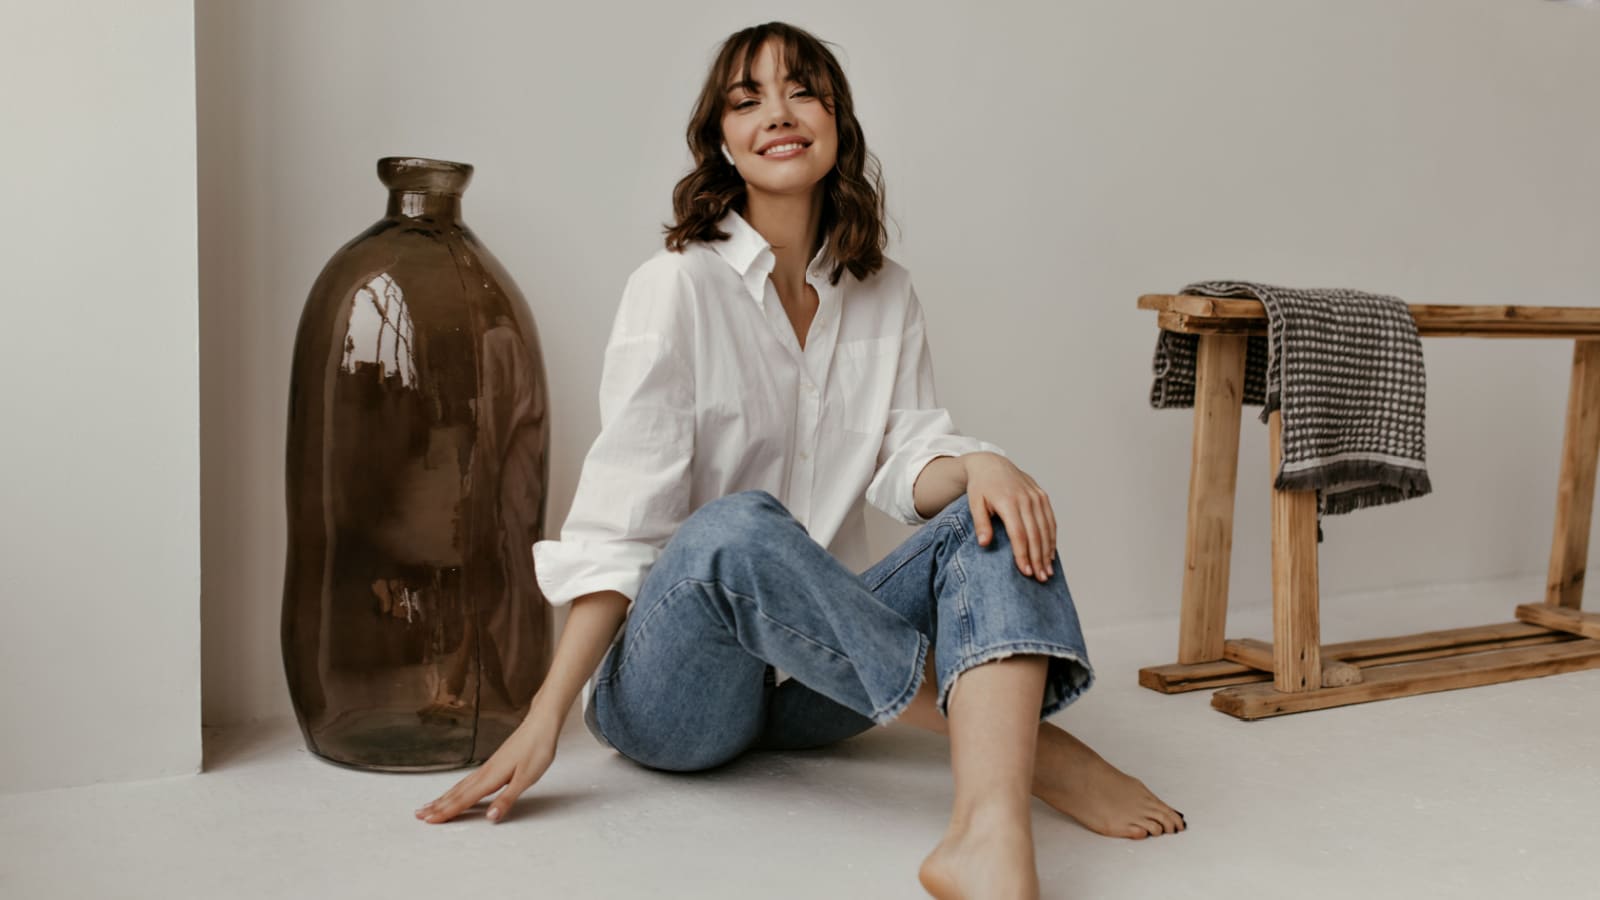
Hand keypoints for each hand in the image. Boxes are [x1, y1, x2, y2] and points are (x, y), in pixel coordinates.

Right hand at [414, 709, 560, 824]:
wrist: (541, 724)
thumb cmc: (537, 749)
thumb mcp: (526, 778)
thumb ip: (507, 799)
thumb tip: (490, 818)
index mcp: (491, 777)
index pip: (464, 799)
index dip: (447, 811)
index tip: (430, 820)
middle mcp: (485, 772)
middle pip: (457, 793)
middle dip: (438, 805)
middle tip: (418, 815)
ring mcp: (487, 767)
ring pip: (460, 786)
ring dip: (443, 797)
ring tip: (428, 805)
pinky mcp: (493, 764)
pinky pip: (468, 780)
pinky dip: (456, 788)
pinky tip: (454, 791)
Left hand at [962, 452, 1056, 582]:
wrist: (992, 464)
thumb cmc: (980, 487)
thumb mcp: (974, 503)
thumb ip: (980, 523)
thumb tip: (984, 544)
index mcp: (1008, 501)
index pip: (1018, 534)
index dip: (1023, 554)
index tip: (1025, 572)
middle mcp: (1025, 499)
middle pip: (1035, 534)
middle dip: (1038, 558)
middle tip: (1040, 578)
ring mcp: (1036, 497)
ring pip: (1046, 529)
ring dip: (1047, 552)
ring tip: (1047, 572)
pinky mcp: (1042, 496)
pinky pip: (1050, 520)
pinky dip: (1052, 538)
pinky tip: (1051, 554)